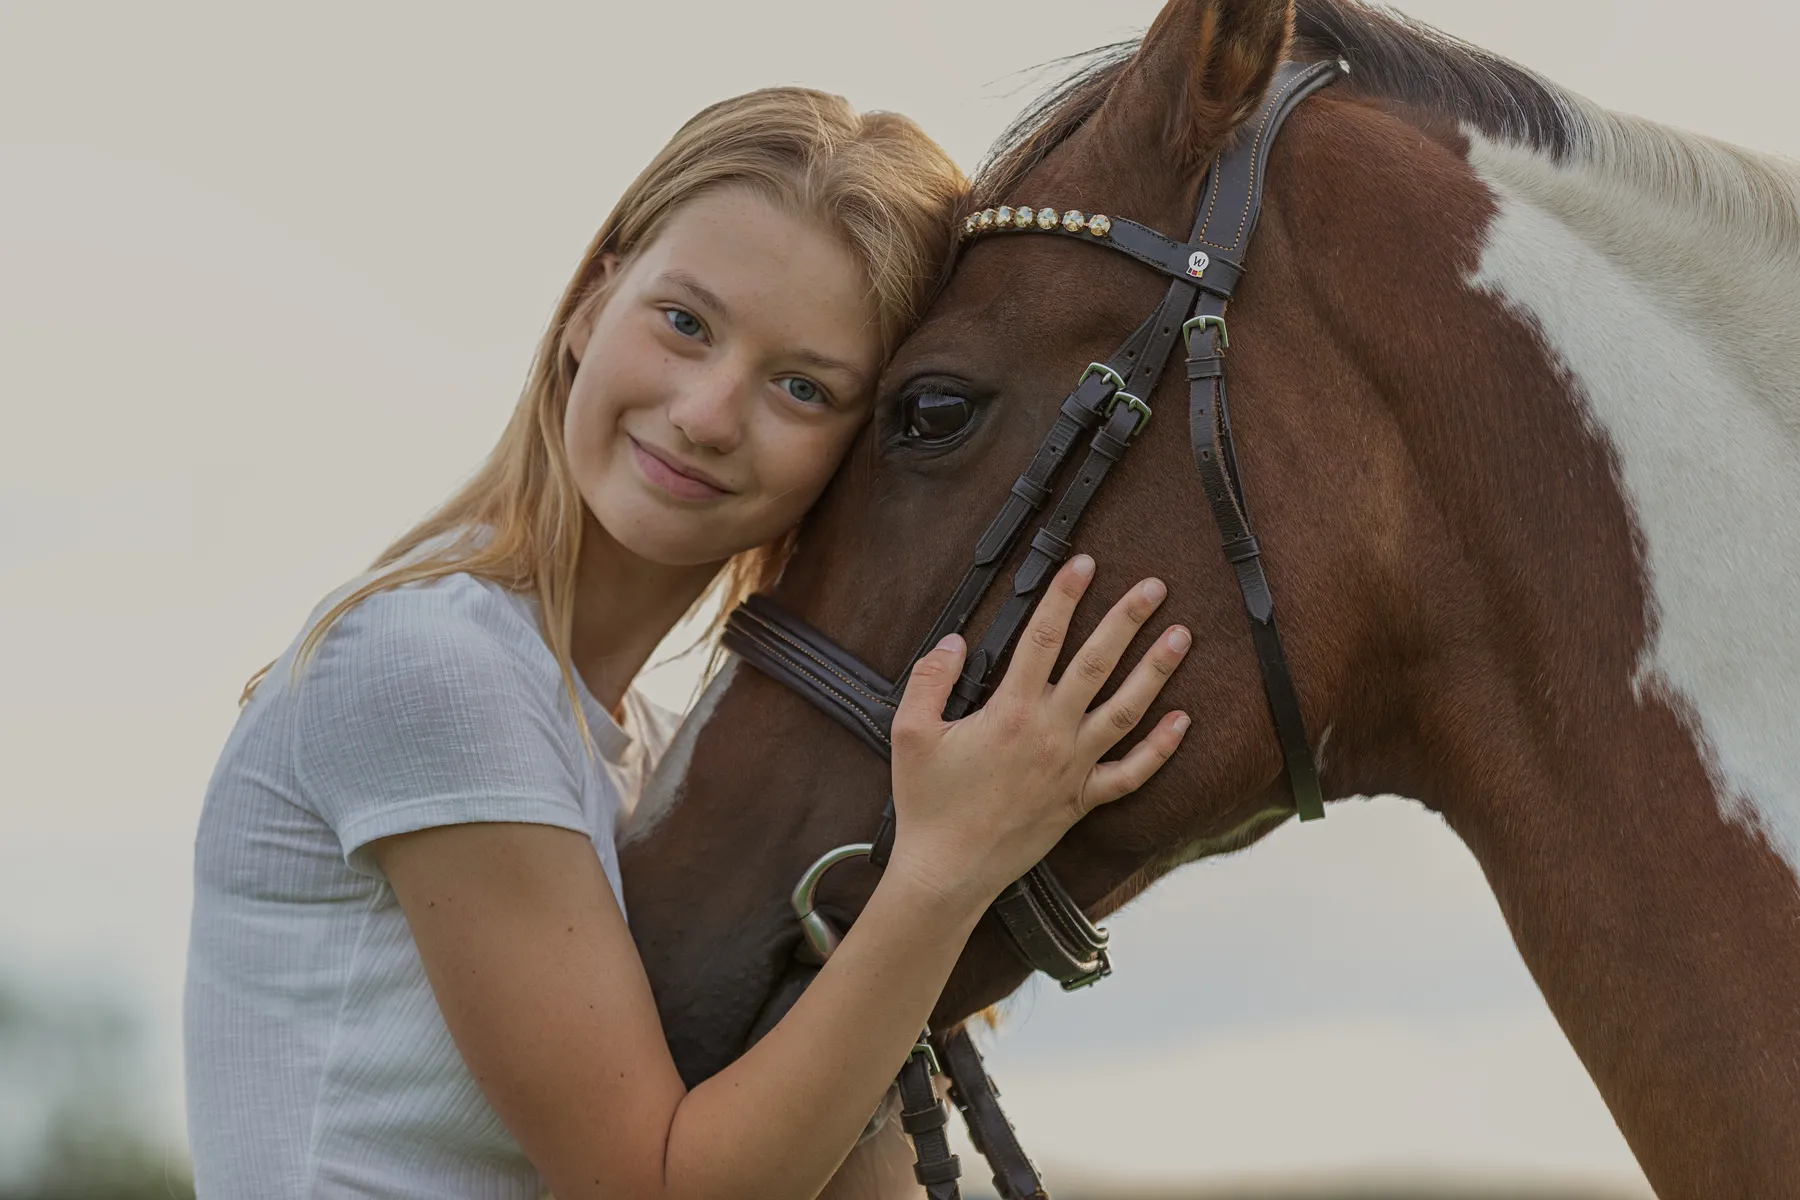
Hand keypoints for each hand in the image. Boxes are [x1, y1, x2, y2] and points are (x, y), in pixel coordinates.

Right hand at [884, 554, 1190, 906]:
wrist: (948, 872)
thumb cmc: (928, 804)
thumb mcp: (910, 733)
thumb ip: (931, 679)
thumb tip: (954, 641)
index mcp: (1010, 712)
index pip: (1042, 640)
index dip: (1064, 597)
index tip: (1083, 564)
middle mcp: (1050, 734)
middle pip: (1098, 664)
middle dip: (1128, 620)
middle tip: (1154, 587)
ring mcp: (1073, 768)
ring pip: (1125, 710)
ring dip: (1156, 671)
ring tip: (1181, 637)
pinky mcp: (1081, 801)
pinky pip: (1131, 773)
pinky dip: (1160, 748)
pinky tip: (1181, 721)